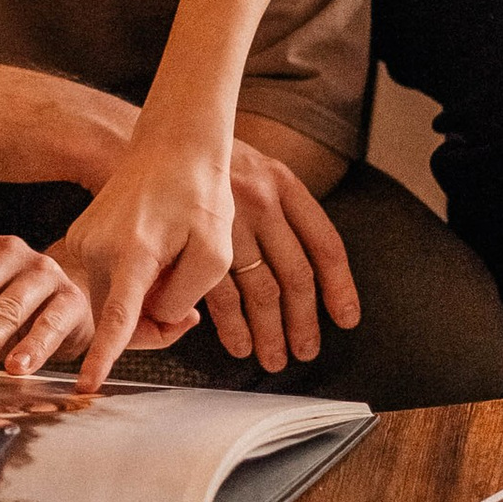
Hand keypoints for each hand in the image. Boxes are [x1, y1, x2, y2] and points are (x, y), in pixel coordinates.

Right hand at [50, 135, 238, 388]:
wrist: (173, 146)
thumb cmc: (200, 195)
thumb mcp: (213, 253)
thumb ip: (184, 297)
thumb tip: (155, 317)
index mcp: (134, 252)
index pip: (117, 319)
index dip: (104, 357)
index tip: (87, 387)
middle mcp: (97, 247)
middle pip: (119, 319)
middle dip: (154, 325)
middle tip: (191, 311)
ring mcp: (84, 241)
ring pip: (113, 302)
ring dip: (144, 304)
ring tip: (175, 271)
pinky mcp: (82, 237)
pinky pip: (108, 282)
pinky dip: (133, 284)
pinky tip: (157, 257)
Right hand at [188, 142, 361, 373]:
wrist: (155, 144)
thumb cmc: (208, 166)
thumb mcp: (256, 171)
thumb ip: (282, 213)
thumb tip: (304, 277)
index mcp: (281, 183)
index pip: (325, 244)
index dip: (340, 287)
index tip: (347, 318)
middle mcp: (260, 200)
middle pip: (296, 275)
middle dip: (303, 321)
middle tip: (305, 350)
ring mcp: (227, 222)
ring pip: (261, 290)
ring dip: (269, 331)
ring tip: (274, 357)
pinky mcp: (193, 240)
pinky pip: (221, 293)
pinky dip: (232, 324)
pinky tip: (240, 343)